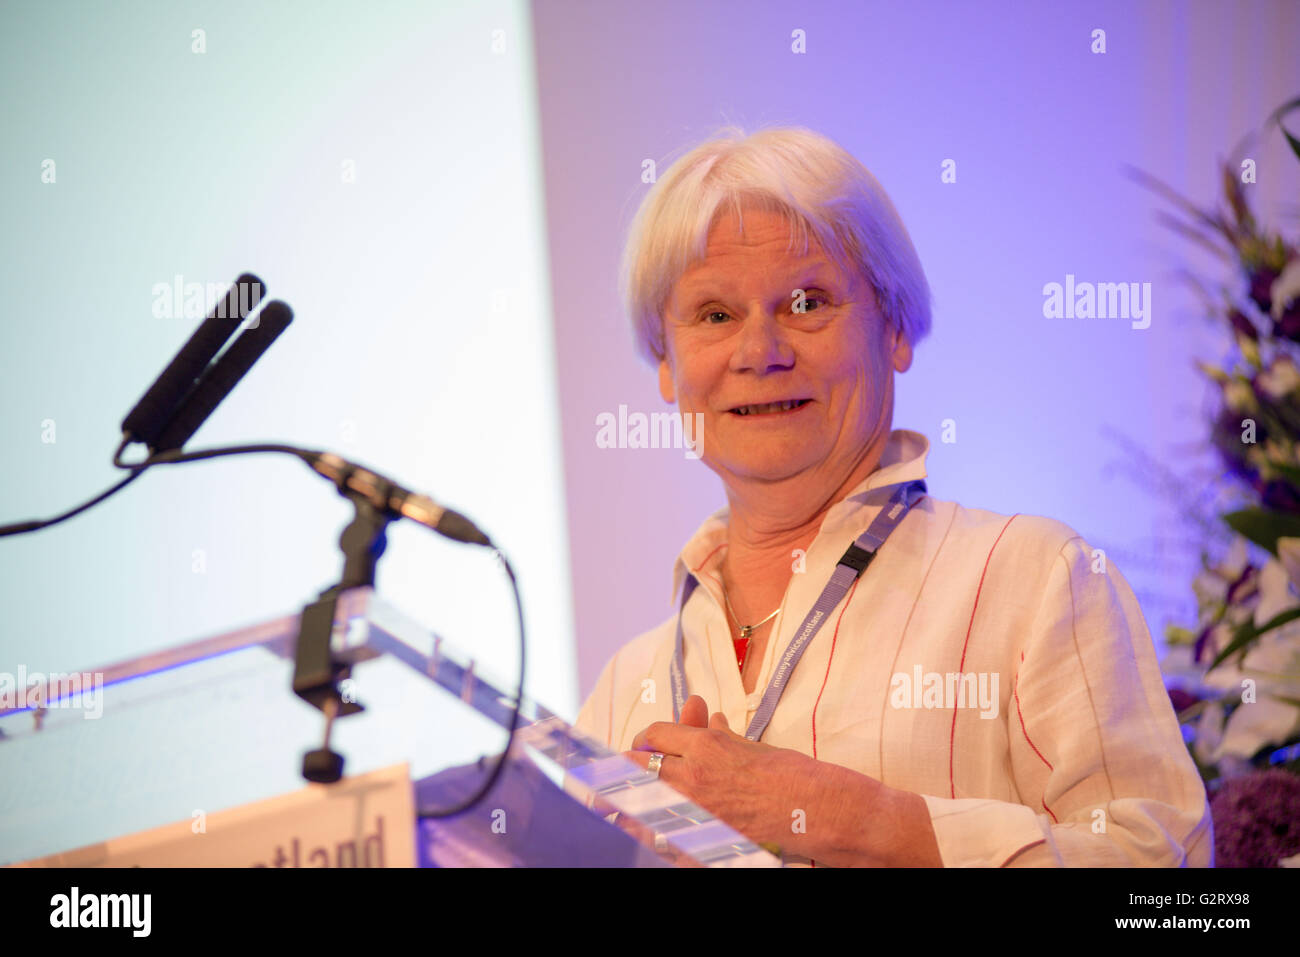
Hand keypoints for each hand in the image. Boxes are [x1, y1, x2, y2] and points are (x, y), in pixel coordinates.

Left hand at [622, 694, 814, 850]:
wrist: (811, 807)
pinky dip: (643, 830)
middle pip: (638, 764)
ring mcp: (694, 807)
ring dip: (626, 798)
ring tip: (607, 802)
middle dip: (627, 765)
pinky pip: (657, 833)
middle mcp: (693, 774)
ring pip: (640, 799)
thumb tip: (708, 718)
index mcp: (705, 744)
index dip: (645, 737)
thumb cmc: (787, 772)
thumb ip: (721, 734)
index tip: (644, 743)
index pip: (655, 733)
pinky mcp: (701, 833)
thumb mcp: (750, 744)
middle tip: (620, 770)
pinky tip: (634, 830)